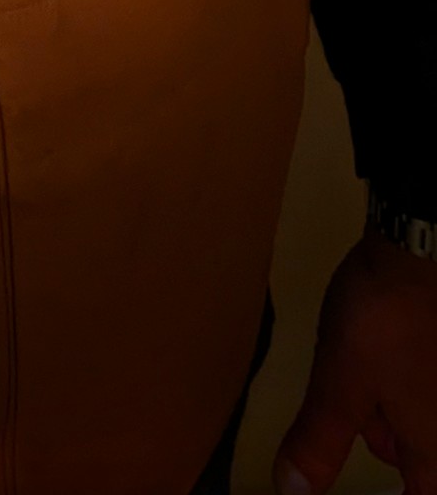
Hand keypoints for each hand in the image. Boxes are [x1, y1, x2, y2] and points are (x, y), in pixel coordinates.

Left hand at [274, 229, 436, 492]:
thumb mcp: (338, 385)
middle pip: (422, 452)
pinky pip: (424, 377)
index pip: (419, 492)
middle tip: (356, 419)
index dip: (401, 488)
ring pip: (423, 411)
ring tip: (357, 367)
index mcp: (433, 447)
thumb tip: (293, 488)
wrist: (420, 246)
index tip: (391, 481)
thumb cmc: (386, 320)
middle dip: (386, 438)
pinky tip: (377, 342)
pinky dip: (402, 371)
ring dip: (391, 402)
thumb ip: (319, 441)